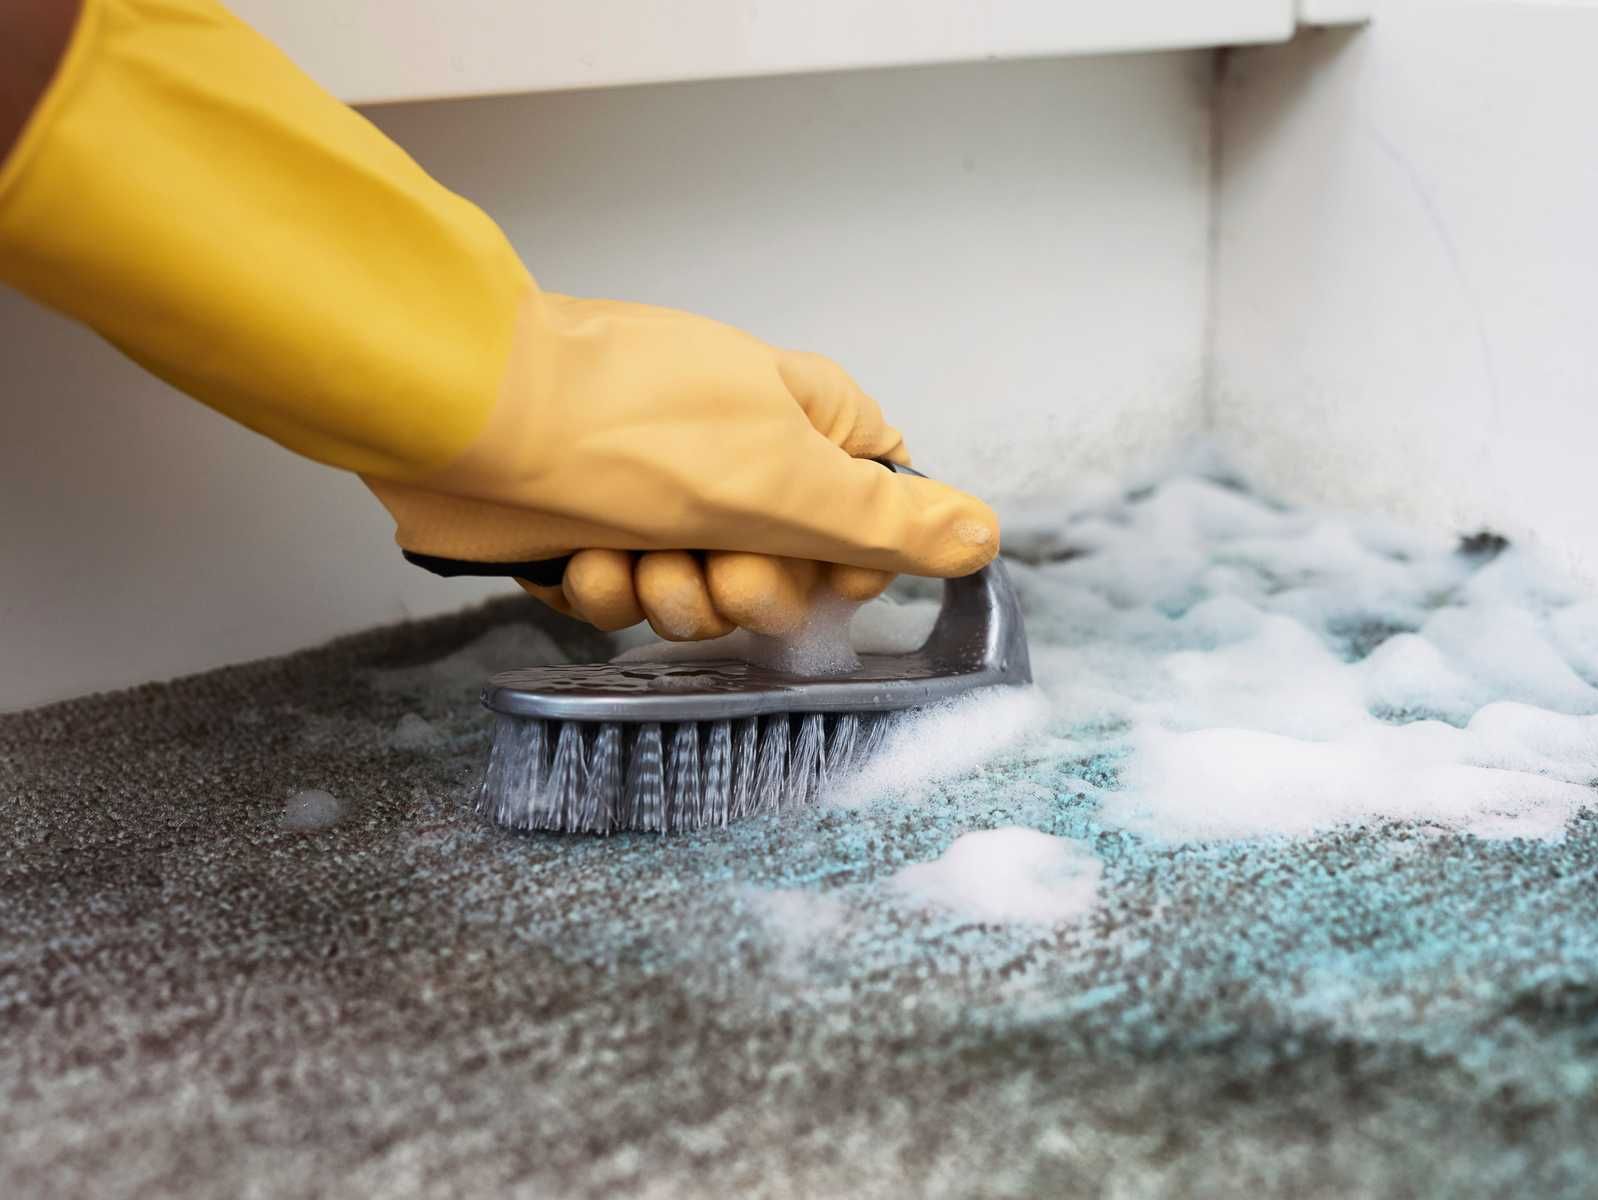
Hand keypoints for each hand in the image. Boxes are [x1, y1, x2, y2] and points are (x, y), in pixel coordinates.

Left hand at [363, 293, 998, 637]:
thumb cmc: (629, 427)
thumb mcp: (785, 480)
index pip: (878, 518)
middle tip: (711, 553)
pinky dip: (607, 590)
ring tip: (631, 546)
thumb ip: (887, 523)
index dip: (850, 564)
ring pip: (709, 601)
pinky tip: (579, 553)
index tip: (817, 565)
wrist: (467, 419)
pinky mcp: (601, 535)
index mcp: (809, 425)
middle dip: (747, 585)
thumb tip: (987, 534)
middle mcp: (745, 462)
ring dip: (668, 592)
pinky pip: (633, 604)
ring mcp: (668, 499)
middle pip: (794, 576)